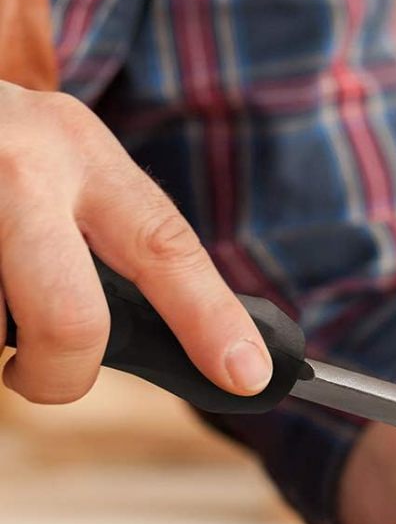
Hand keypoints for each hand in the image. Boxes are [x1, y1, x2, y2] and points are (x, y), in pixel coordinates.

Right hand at [0, 82, 270, 402]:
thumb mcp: (50, 167)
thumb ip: (104, 233)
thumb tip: (181, 339)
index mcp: (77, 147)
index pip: (167, 247)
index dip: (212, 320)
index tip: (245, 374)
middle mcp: (21, 162)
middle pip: (73, 321)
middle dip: (60, 375)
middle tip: (40, 376)